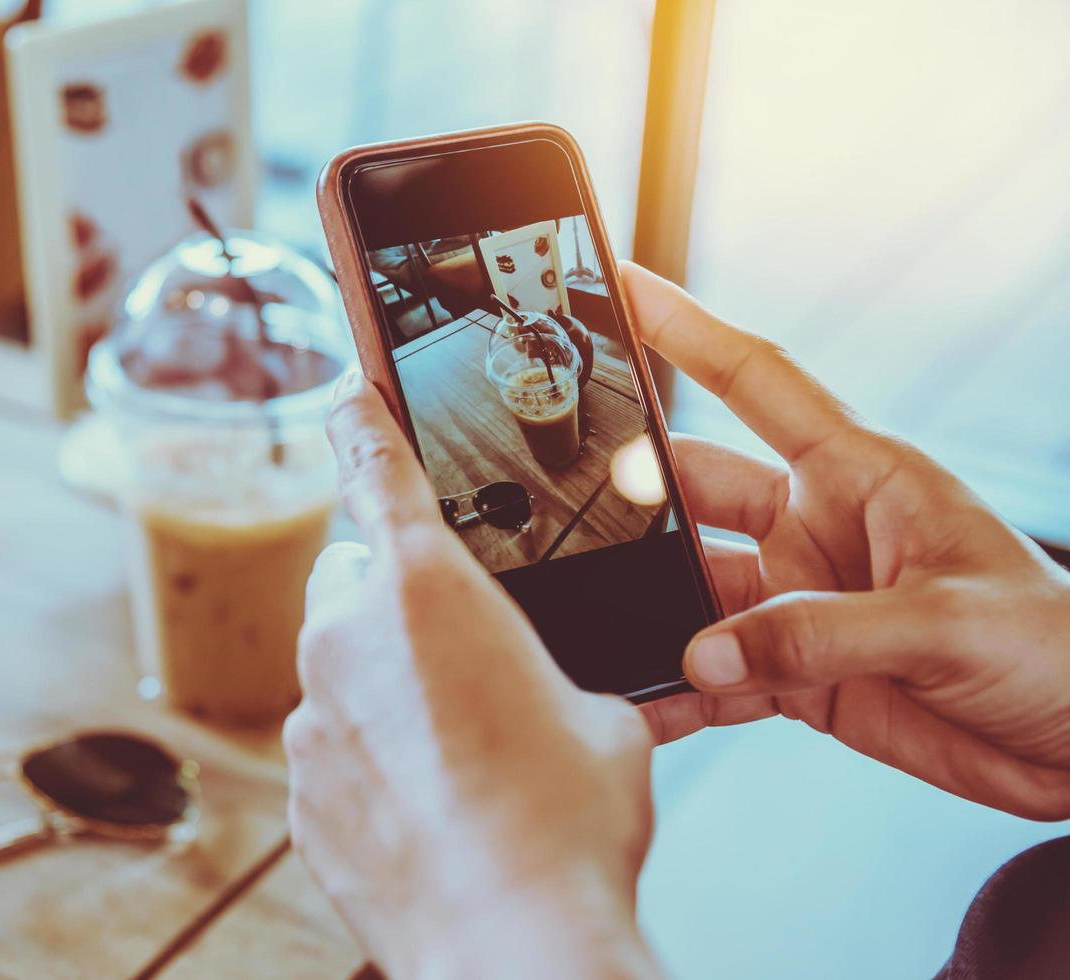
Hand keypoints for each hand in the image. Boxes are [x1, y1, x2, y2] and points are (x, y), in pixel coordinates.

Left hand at [285, 371, 661, 979]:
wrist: (512, 938)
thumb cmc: (566, 825)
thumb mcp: (600, 714)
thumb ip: (551, 669)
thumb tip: (541, 692)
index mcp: (427, 589)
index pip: (378, 469)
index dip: (362, 421)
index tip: (348, 391)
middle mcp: (349, 639)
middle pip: (356, 582)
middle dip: (397, 601)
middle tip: (461, 658)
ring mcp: (311, 718)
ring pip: (340, 667)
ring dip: (385, 687)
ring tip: (458, 752)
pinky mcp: (301, 790)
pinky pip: (329, 743)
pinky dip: (367, 756)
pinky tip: (428, 802)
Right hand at [622, 262, 1069, 820]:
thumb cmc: (1058, 649)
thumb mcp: (943, 622)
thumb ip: (815, 635)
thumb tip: (703, 652)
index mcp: (863, 476)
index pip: (757, 382)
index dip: (690, 330)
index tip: (625, 286)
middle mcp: (820, 529)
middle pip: (700, 489)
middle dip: (641, 494)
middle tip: (579, 508)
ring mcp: (802, 601)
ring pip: (694, 589)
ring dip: (655, 608)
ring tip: (607, 624)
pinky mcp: (799, 674)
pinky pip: (717, 675)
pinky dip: (677, 690)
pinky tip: (647, 702)